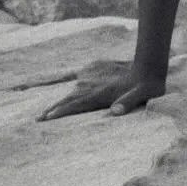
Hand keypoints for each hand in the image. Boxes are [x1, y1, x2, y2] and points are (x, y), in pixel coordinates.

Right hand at [38, 67, 165, 121]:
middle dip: (53, 109)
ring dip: (59, 103)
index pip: (77, 104)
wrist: (149, 65)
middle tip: (37, 120)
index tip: (48, 118)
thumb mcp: (143, 94)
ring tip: (45, 114)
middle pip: (69, 99)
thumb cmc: (147, 85)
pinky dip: (69, 93)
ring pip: (72, 93)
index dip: (63, 111)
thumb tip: (115, 112)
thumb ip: (129, 102)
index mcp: (101, 93)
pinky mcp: (96, 75)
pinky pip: (79, 86)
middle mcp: (93, 86)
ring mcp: (94, 80)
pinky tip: (64, 98)